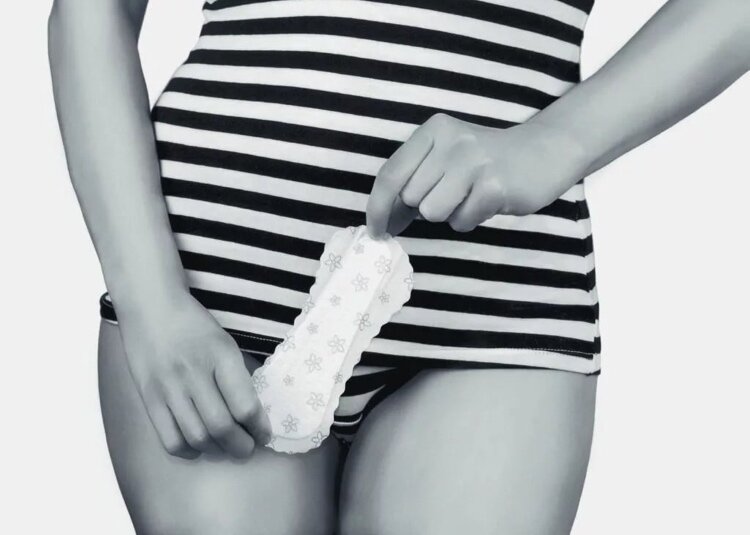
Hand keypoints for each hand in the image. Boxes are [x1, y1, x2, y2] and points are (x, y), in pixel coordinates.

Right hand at [115, 291, 271, 458]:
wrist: (151, 307)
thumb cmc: (194, 325)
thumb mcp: (226, 343)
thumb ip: (238, 376)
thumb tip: (254, 415)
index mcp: (221, 355)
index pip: (245, 405)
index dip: (259, 428)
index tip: (264, 435)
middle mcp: (194, 373)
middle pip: (222, 427)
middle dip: (241, 446)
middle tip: (248, 447)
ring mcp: (168, 387)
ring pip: (197, 437)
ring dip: (217, 451)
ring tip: (226, 447)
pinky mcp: (149, 398)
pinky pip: (169, 439)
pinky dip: (188, 451)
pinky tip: (198, 446)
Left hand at [366, 112, 588, 237]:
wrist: (542, 152)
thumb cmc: (484, 162)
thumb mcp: (444, 159)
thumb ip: (413, 182)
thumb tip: (382, 223)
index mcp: (433, 130)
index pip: (390, 173)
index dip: (378, 208)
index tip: (376, 231)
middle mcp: (451, 140)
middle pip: (410, 197)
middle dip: (425, 207)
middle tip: (452, 195)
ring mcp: (474, 161)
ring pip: (432, 212)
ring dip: (449, 214)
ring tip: (470, 196)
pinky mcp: (494, 186)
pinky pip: (461, 222)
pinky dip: (470, 219)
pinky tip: (487, 201)